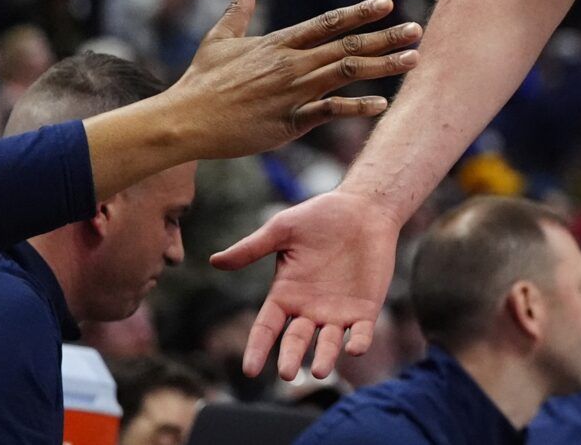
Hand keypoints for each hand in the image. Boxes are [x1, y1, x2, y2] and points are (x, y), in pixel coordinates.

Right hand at [168, 0, 420, 158]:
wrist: (183, 120)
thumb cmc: (200, 81)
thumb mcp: (219, 39)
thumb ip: (238, 10)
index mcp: (279, 43)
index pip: (328, 22)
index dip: (360, 12)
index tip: (388, 3)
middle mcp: (292, 63)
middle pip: (348, 45)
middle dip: (386, 37)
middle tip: (417, 30)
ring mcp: (293, 91)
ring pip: (347, 72)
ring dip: (383, 66)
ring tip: (414, 59)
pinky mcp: (290, 121)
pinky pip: (330, 110)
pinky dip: (357, 107)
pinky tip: (382, 104)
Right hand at [211, 188, 400, 379]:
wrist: (363, 207)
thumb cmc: (320, 216)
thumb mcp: (282, 229)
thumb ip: (252, 248)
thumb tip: (214, 260)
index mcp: (285, 295)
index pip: (266, 329)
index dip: (257, 348)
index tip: (249, 370)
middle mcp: (309, 309)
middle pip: (295, 341)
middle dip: (291, 358)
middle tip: (287, 374)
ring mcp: (338, 311)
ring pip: (328, 343)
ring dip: (325, 357)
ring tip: (319, 371)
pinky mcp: (366, 308)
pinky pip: (362, 332)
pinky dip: (359, 342)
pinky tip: (355, 349)